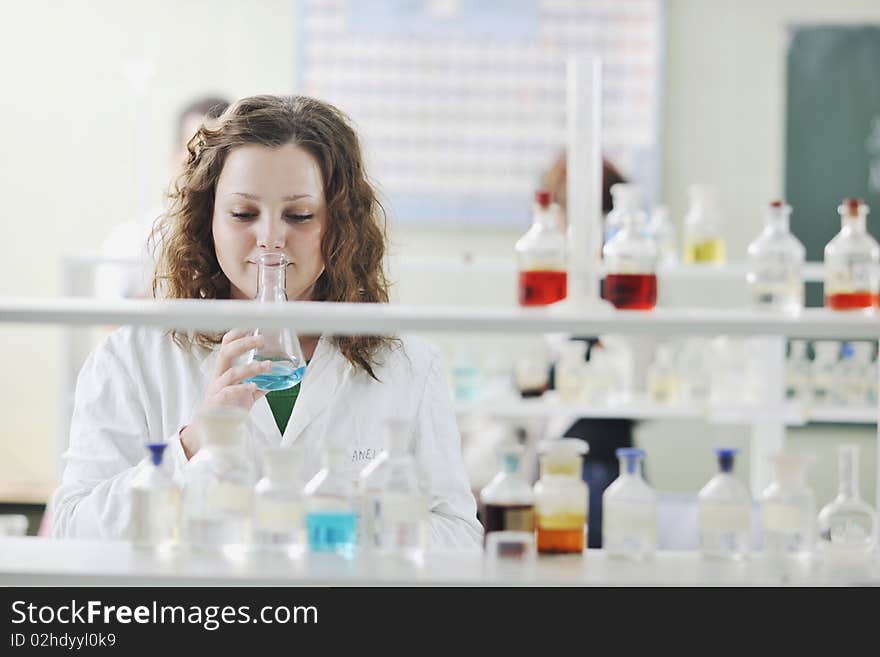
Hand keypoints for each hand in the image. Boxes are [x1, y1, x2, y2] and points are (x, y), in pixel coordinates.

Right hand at [180, 329, 271, 458]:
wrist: (212, 430)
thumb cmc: (227, 407)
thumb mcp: (244, 393)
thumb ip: (258, 385)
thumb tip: (278, 379)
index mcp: (224, 369)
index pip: (227, 345)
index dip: (237, 333)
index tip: (251, 325)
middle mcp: (219, 376)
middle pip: (226, 352)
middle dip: (244, 343)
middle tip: (263, 340)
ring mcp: (217, 389)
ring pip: (231, 372)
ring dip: (251, 368)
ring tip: (268, 365)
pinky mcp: (218, 403)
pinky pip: (228, 392)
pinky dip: (241, 388)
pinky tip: (253, 387)